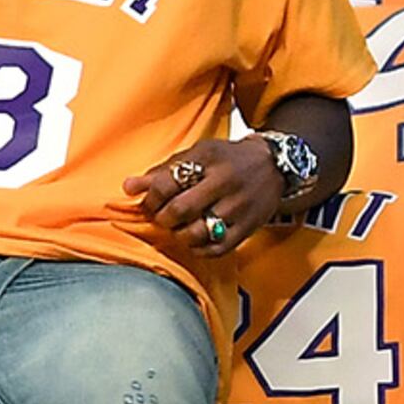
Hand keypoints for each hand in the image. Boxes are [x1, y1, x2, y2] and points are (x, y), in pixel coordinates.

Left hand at [126, 137, 280, 258]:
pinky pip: (217, 248)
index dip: (150, 197)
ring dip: (180, 235)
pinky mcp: (249, 226)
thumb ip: (164, 171)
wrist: (275, 164)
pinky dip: (200, 248)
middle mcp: (225, 182)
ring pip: (197, 232)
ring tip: (180, 228)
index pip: (167, 183)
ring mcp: (238, 206)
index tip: (149, 202)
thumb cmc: (229, 159)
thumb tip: (129, 187)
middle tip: (163, 217)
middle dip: (163, 218)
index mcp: (208, 159)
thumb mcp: (198, 154)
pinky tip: (196, 240)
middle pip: (180, 210)